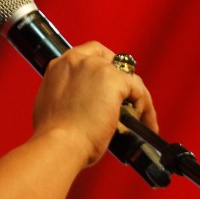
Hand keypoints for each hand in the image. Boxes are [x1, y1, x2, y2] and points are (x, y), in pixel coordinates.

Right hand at [31, 41, 158, 166]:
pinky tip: (142, 123)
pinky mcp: (114, 79)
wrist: (59, 144)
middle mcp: (78, 61)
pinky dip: (145, 108)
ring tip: (139, 120)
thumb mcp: (54, 105)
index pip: (91, 54)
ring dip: (137, 99)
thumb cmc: (55, 135)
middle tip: (129, 102)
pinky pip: (139, 90)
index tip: (110, 85)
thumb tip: (84, 102)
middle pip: (114, 62)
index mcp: (61, 66)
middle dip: (124, 81)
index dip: (105, 68)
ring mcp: (97, 67)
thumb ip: (70, 95)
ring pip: (130, 78)